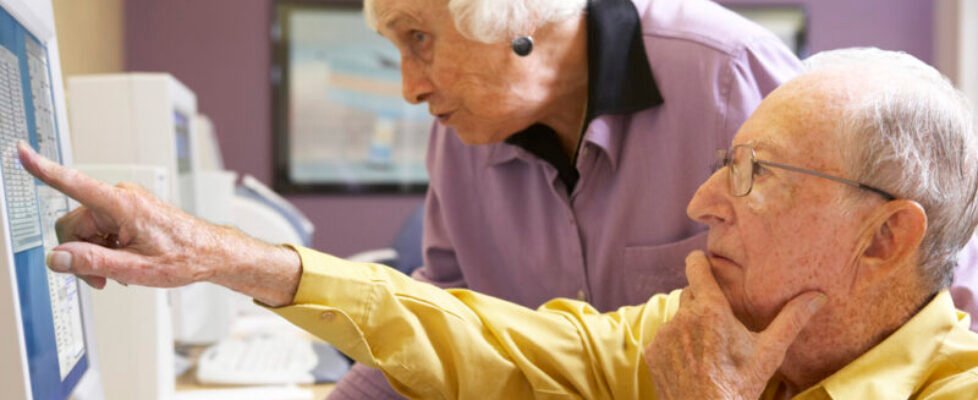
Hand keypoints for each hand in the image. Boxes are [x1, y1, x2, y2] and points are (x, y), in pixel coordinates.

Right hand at [18, 142, 300, 305]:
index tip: (21, 151)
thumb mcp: (135, 269)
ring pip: (87, 231)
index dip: (43, 169)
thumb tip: (58, 257)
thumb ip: (93, 262)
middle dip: (80, 253)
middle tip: (101, 279)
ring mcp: (125, 203)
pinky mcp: (128, 211)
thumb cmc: (185, 257)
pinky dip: (106, 249)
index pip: (74, 183)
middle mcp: (121, 198)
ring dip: (95, 254)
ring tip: (119, 273)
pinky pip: (101, 230)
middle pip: (74, 225)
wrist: (211, 253)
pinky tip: (123, 262)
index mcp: (122, 206)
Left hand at [643, 251, 825, 399]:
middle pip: (690, 293)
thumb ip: (791, 319)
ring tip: (709, 347)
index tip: (703, 260)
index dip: (699, 261)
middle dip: (702, 301)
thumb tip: (818, 296)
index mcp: (710, 310)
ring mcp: (664, 335)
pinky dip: (676, 344)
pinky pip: (664, 338)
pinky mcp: (652, 352)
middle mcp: (683, 316)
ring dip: (689, 324)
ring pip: (678, 317)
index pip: (696, 267)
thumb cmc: (741, 385)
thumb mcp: (769, 352)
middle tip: (720, 321)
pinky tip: (692, 361)